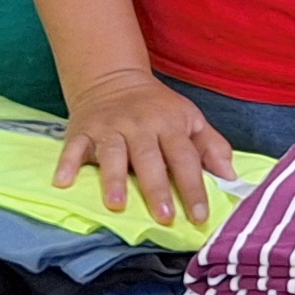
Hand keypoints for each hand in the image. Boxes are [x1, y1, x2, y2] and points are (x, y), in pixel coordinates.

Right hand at [54, 68, 235, 227]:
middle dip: (157, 188)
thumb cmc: (158, 108)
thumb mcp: (190, 119)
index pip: (185, 157)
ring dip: (113, 179)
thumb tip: (231, 177)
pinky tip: (63, 182)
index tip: (200, 215)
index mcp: (170, 124)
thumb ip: (212, 147)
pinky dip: (68, 164)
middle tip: (164, 217)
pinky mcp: (82, 130)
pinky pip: (74, 148)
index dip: (194, 187)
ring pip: (112, 153)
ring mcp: (109, 127)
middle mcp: (140, 125)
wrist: (113, 78)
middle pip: (149, 158)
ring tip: (117, 205)